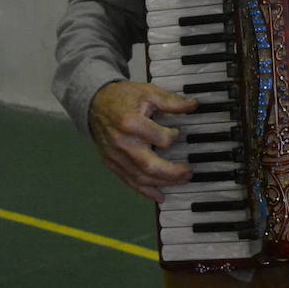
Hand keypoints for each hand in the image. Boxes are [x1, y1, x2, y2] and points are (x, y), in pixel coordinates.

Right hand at [87, 80, 198, 201]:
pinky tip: (159, 195)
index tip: (177, 133)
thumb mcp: (148, 92)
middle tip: (189, 173)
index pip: (161, 139)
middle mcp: (121, 143)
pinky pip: (128, 181)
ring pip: (140, 178)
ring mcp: (114, 156)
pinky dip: (144, 191)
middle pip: (150, 166)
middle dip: (173, 173)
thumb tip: (193, 105)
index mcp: (131, 123)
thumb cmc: (122, 97)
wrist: (95, 103)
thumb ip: (171, 102)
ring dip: (163, 183)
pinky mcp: (111, 163)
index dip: (174, 137)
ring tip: (180, 182)